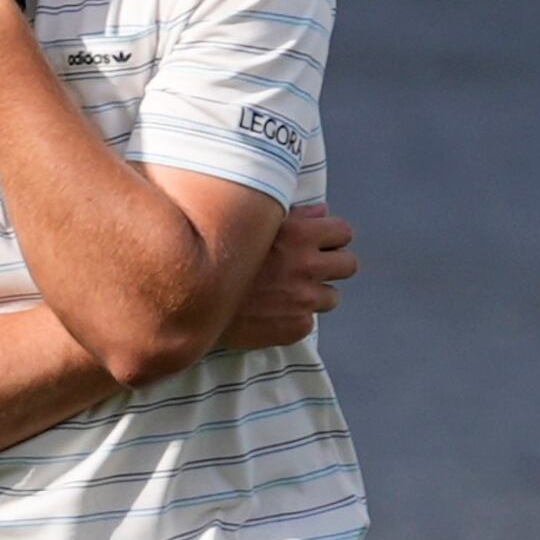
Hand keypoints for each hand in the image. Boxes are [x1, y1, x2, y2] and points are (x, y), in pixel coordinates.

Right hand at [218, 203, 358, 352]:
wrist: (191, 303)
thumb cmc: (218, 259)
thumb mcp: (253, 225)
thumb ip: (294, 217)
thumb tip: (322, 212)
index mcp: (300, 235)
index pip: (344, 233)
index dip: (332, 239)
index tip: (320, 245)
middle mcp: (307, 266)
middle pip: (348, 265)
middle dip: (332, 267)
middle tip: (309, 271)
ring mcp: (304, 300)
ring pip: (332, 297)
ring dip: (315, 295)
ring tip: (288, 295)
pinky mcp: (296, 327)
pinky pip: (308, 322)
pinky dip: (295, 319)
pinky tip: (272, 313)